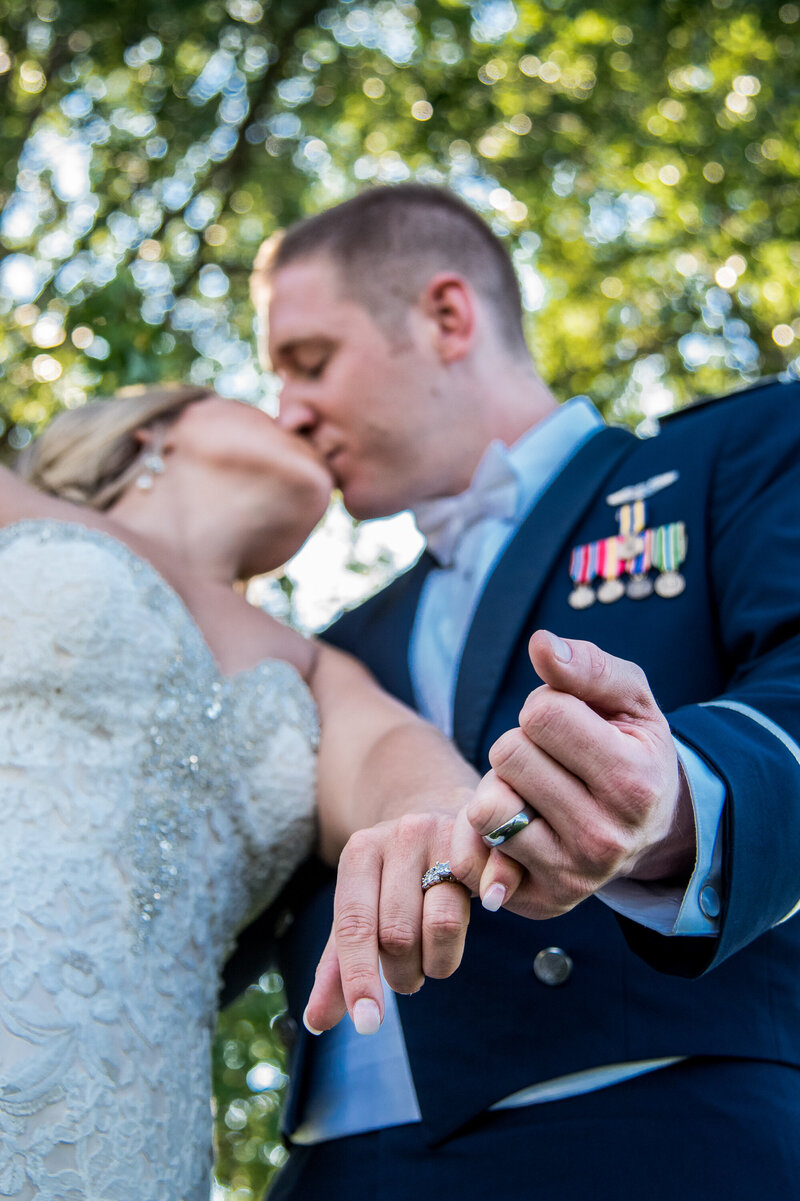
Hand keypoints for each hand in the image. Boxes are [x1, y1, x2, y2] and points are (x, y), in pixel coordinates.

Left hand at [304, 804, 482, 1035]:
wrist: (434, 813)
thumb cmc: (390, 879)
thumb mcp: (359, 913)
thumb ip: (337, 966)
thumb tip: (315, 1023)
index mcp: (359, 852)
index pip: (355, 925)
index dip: (359, 978)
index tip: (368, 1023)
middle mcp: (401, 836)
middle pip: (399, 932)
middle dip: (400, 974)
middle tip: (403, 979)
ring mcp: (445, 835)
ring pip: (444, 924)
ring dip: (436, 964)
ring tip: (429, 963)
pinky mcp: (484, 843)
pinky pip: (485, 901)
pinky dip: (474, 930)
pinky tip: (463, 935)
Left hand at [450, 630, 695, 920]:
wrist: (649, 829)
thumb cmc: (631, 748)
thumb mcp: (629, 700)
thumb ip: (588, 666)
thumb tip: (541, 644)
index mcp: (634, 782)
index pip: (542, 713)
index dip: (547, 706)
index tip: (570, 725)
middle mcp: (605, 838)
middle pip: (508, 754)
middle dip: (521, 744)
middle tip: (552, 761)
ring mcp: (570, 877)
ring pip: (486, 805)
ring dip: (501, 787)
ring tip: (535, 791)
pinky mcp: (535, 901)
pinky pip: (471, 855)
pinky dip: (480, 830)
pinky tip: (515, 823)